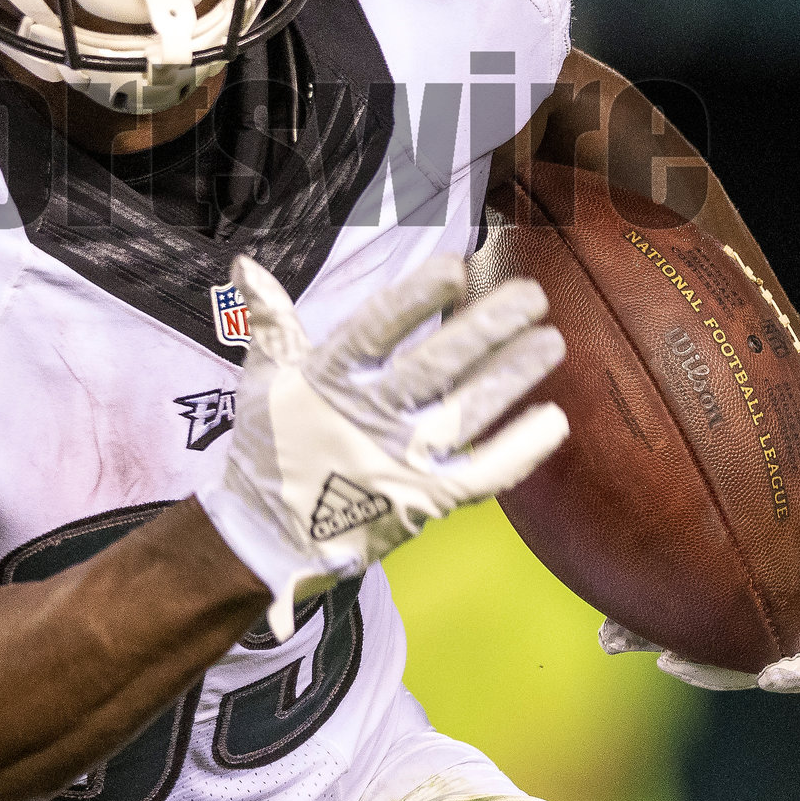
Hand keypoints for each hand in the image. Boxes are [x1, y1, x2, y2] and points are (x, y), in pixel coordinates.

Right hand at [196, 253, 569, 638]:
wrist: (271, 534)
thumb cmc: (271, 447)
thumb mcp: (263, 379)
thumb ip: (269, 321)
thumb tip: (245, 266)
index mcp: (328, 379)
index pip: (376, 328)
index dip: (417, 298)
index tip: (457, 267)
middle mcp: (369, 417)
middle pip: (435, 364)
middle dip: (487, 326)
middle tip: (533, 295)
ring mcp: (402, 461)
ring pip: (468, 411)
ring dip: (513, 375)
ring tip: (552, 341)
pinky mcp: (427, 499)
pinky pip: (484, 473)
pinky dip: (521, 449)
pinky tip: (554, 418)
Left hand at [601, 398, 799, 690]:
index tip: (771, 678)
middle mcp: (798, 604)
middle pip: (759, 656)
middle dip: (717, 670)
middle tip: (673, 663)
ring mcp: (755, 594)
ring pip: (714, 638)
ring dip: (669, 645)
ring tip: (618, 641)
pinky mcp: (716, 577)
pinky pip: (684, 606)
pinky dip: (646, 619)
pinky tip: (607, 625)